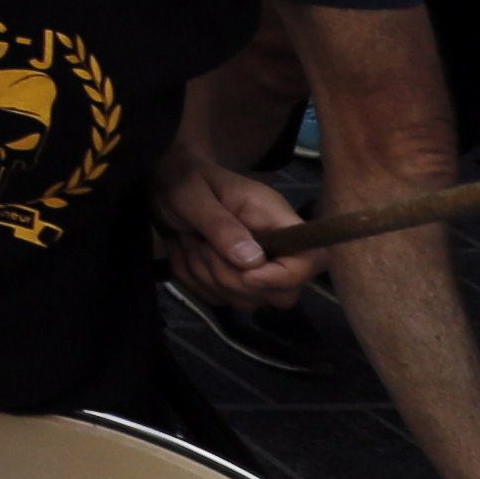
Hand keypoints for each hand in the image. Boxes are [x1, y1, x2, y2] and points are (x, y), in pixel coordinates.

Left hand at [155, 148, 322, 306]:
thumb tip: (252, 261)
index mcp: (276, 218)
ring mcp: (257, 268)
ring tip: (189, 242)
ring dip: (207, 277)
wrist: (168, 183)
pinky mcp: (233, 281)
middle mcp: (275, 246)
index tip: (247, 274)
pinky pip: (219, 299)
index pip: (311, 259)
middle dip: (234, 279)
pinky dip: (195, 281)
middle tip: (201, 246)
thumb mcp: (192, 194)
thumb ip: (221, 225)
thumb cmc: (184, 178)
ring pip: (247, 300)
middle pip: (282, 295)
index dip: (285, 277)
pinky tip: (185, 253)